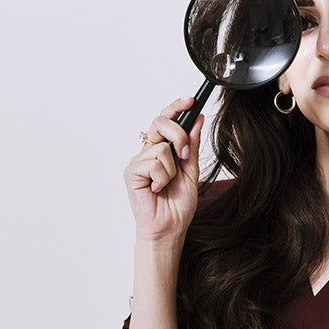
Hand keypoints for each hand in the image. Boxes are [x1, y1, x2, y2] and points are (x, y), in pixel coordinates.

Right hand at [124, 95, 204, 243]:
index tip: (190, 100)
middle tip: (184, 156)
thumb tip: (198, 120)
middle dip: (178, 135)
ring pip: (160, 147)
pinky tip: (157, 190)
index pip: (166, 121)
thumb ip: (192, 146)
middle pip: (160, 123)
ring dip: (171, 169)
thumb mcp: (191, 171)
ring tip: (166, 185)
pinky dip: (161, 178)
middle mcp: (148, 152)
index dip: (176, 108)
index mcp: (162, 149)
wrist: (169, 229)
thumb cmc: (178, 205)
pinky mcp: (131, 172)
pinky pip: (152, 163)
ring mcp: (138, 161)